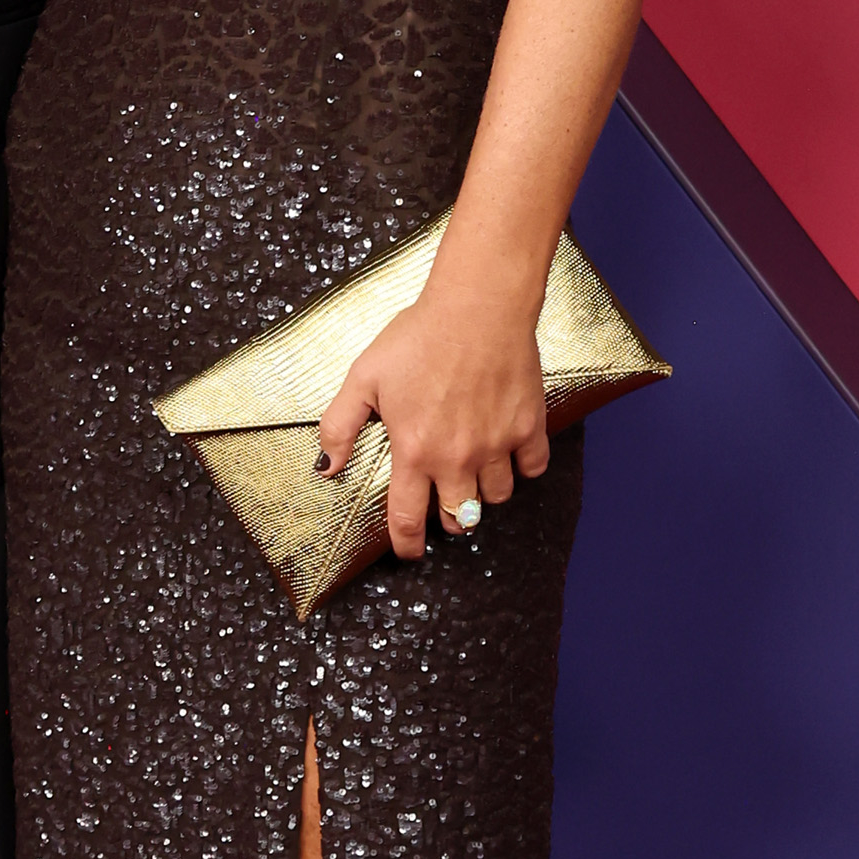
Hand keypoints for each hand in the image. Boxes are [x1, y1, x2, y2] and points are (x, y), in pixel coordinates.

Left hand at [316, 290, 549, 554]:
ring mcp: (497, 445)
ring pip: (496, 497)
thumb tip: (326, 468)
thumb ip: (340, 427)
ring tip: (473, 471)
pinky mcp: (529, 427)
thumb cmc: (418, 337)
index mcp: (414, 452)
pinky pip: (532, 468)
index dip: (406, 545)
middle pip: (458, 517)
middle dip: (448, 518)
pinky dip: (521, 467)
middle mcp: (457, 458)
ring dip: (483, 493)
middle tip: (442, 500)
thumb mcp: (364, 377)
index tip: (409, 551)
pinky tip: (507, 450)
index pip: (409, 520)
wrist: (477, 307)